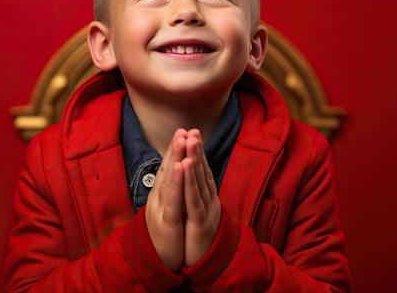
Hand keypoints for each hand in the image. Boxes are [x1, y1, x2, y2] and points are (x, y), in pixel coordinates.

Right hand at [145, 129, 186, 270]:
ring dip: (176, 156)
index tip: (182, 132)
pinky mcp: (167, 221)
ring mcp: (161, 208)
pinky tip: (179, 166)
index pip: (168, 169)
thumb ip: (168, 195)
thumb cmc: (161, 238)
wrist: (152, 264)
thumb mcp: (165, 213)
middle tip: (182, 128)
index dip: (174, 150)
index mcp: (161, 196)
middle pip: (167, 169)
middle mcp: (158, 198)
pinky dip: (175, 181)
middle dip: (175, 147)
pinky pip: (172, 198)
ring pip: (169, 179)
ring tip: (182, 138)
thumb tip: (171, 178)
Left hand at [181, 129, 220, 266]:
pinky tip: (185, 166)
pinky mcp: (200, 222)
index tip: (191, 133)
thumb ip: (198, 198)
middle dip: (197, 149)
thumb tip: (195, 182)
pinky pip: (193, 199)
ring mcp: (206, 211)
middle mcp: (209, 201)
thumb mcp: (199, 216)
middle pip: (202, 172)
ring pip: (199, 181)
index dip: (197, 152)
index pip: (201, 171)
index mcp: (206, 199)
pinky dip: (188, 181)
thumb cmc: (201, 240)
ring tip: (190, 140)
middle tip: (193, 129)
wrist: (211, 267)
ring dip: (195, 159)